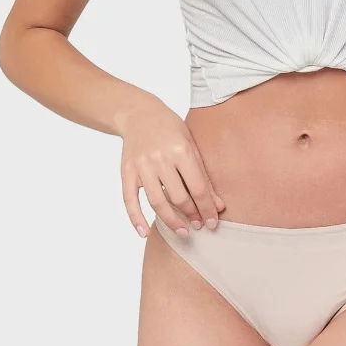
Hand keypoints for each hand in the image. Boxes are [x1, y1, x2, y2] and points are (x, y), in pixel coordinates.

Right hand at [117, 99, 225, 237]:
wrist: (139, 114)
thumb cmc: (170, 128)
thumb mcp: (191, 143)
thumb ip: (203, 173)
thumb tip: (218, 204)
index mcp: (181, 150)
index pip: (197, 187)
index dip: (207, 208)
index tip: (214, 222)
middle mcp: (160, 159)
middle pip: (178, 197)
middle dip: (191, 215)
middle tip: (199, 225)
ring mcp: (141, 166)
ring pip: (157, 202)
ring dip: (171, 221)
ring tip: (182, 232)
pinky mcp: (127, 171)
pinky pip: (130, 200)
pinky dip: (136, 218)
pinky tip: (145, 232)